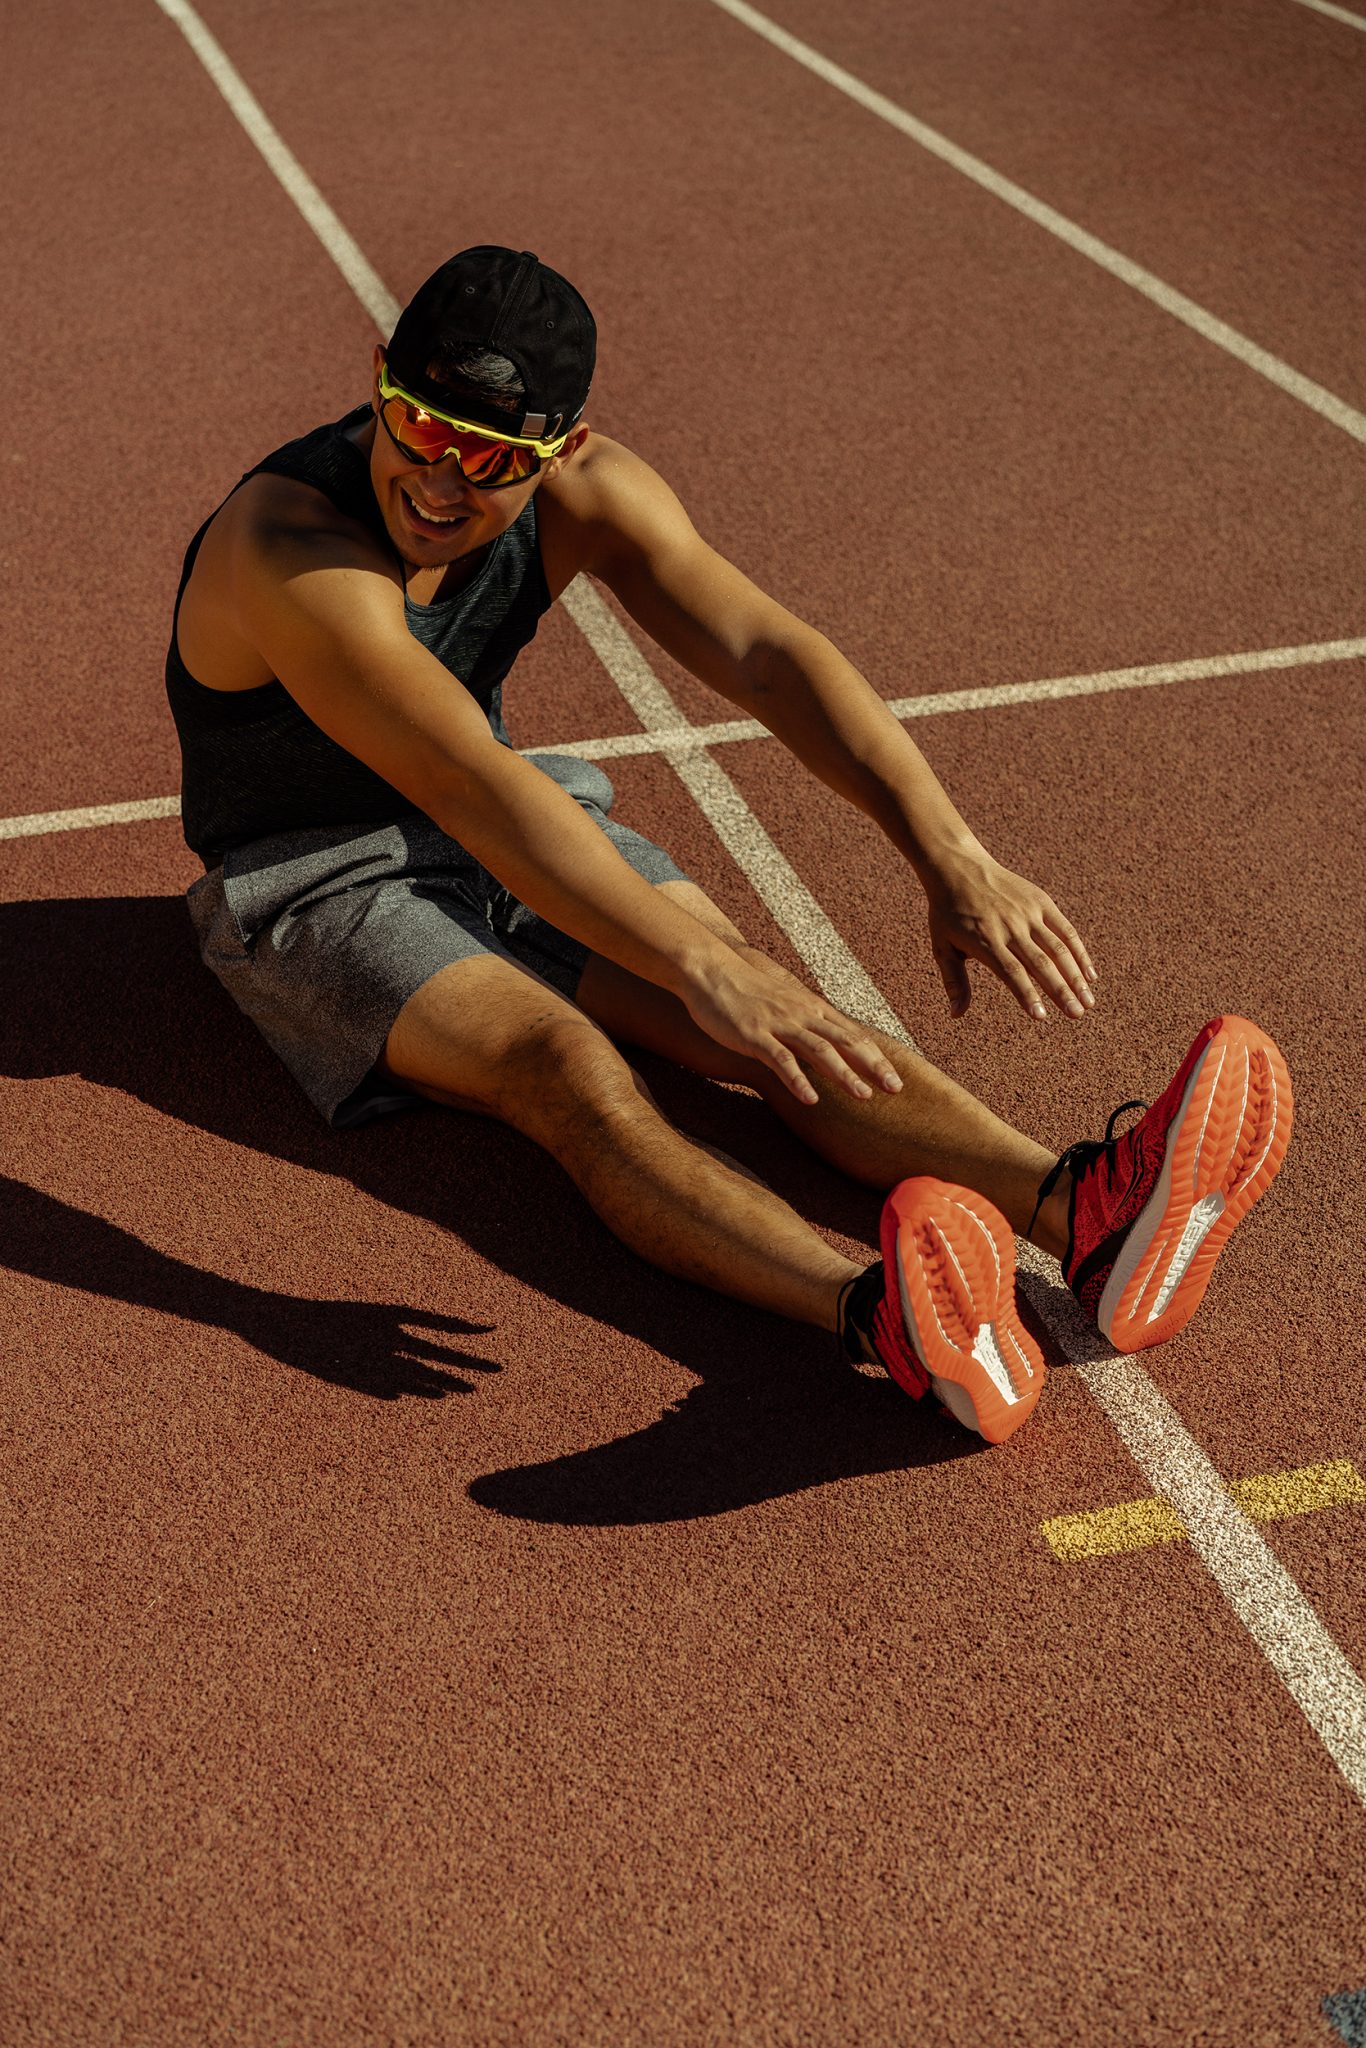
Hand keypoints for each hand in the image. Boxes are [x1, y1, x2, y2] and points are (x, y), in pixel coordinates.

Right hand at [681, 945, 902, 1104]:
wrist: (710, 970)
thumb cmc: (744, 989)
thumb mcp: (783, 1003)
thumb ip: (804, 1022)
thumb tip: (823, 1042)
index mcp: (811, 1008)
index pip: (852, 1035)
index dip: (876, 1058)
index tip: (896, 1080)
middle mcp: (802, 1014)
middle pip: (846, 1041)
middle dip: (873, 1066)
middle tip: (896, 1089)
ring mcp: (779, 1024)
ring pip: (820, 1050)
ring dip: (844, 1074)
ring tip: (864, 1097)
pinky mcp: (755, 1034)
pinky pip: (780, 1059)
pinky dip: (797, 1080)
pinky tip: (810, 1099)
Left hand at [925, 848, 1095, 1020]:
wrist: (958, 867)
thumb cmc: (947, 913)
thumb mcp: (942, 947)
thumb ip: (954, 982)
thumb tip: (956, 1015)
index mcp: (986, 941)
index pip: (1011, 973)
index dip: (1027, 995)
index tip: (1041, 1017)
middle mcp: (1010, 927)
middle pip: (1041, 964)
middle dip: (1061, 992)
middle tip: (1076, 1015)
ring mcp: (1028, 913)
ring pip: (1058, 949)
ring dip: (1076, 976)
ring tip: (1088, 1002)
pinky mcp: (1040, 902)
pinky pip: (1065, 929)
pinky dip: (1080, 952)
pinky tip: (1090, 975)